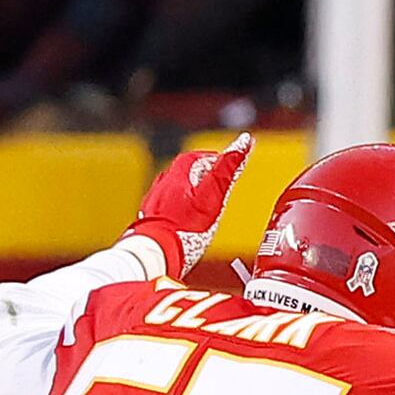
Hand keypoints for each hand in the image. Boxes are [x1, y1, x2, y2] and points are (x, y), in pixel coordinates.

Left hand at [131, 132, 251, 276]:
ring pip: (176, 191)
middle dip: (202, 178)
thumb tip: (244, 142)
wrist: (155, 252)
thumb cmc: (185, 227)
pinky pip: (167, 210)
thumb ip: (228, 169)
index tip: (226, 166)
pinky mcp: (150, 220)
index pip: (199, 158)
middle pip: (186, 174)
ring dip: (190, 195)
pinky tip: (186, 224)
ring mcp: (154, 203)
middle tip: (217, 187)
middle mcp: (163, 185)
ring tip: (204, 207)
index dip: (215, 161)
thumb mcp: (213, 196)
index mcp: (178, 174)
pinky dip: (179, 212)